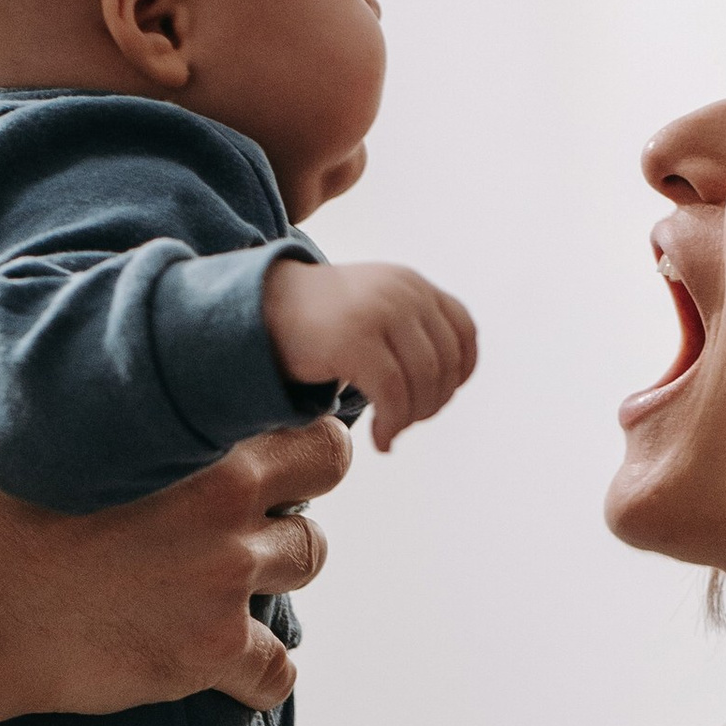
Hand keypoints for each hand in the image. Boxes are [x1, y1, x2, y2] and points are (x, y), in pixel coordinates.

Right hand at [0, 344, 345, 716]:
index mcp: (191, 431)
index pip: (304, 413)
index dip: (288, 428)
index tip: (260, 445)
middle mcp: (225, 503)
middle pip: (325, 485)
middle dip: (295, 493)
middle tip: (246, 511)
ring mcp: (223, 580)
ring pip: (306, 562)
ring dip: (271, 572)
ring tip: (220, 575)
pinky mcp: (207, 654)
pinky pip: (278, 671)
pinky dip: (257, 672)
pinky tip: (220, 664)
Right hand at [261, 258, 477, 450]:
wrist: (261, 311)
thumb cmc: (320, 323)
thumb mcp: (375, 309)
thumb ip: (413, 330)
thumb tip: (450, 383)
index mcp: (411, 284)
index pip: (464, 330)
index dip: (461, 371)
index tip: (437, 397)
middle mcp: (402, 292)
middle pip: (445, 363)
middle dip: (433, 403)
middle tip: (406, 423)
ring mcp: (379, 312)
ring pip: (424, 382)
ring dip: (412, 418)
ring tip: (391, 432)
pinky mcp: (354, 339)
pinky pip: (393, 395)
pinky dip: (392, 426)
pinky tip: (380, 441)